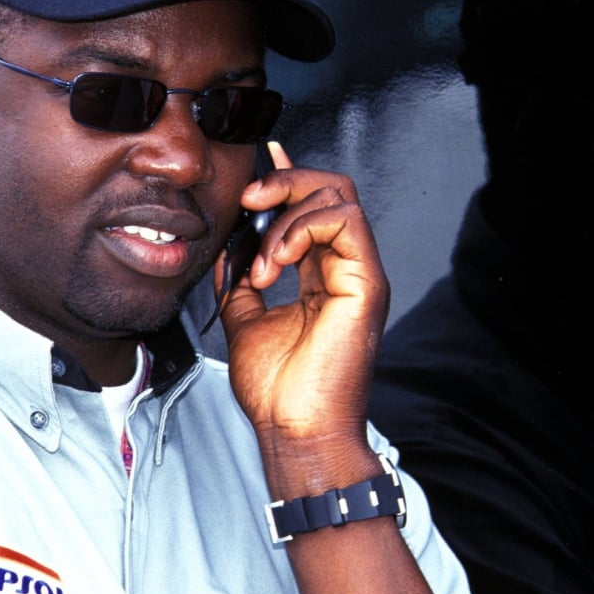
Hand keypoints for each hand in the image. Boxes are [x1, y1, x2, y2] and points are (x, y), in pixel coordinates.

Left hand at [217, 142, 389, 475]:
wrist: (294, 432)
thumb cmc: (277, 392)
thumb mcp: (244, 321)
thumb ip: (240, 282)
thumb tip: (226, 249)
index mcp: (322, 276)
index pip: (313, 207)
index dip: (288, 177)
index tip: (259, 161)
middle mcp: (346, 269)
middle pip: (332, 189)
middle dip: (286, 181)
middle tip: (249, 200)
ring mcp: (361, 274)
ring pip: (339, 196)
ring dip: (288, 215)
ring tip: (261, 261)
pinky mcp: (367, 284)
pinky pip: (345, 222)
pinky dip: (302, 230)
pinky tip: (275, 264)